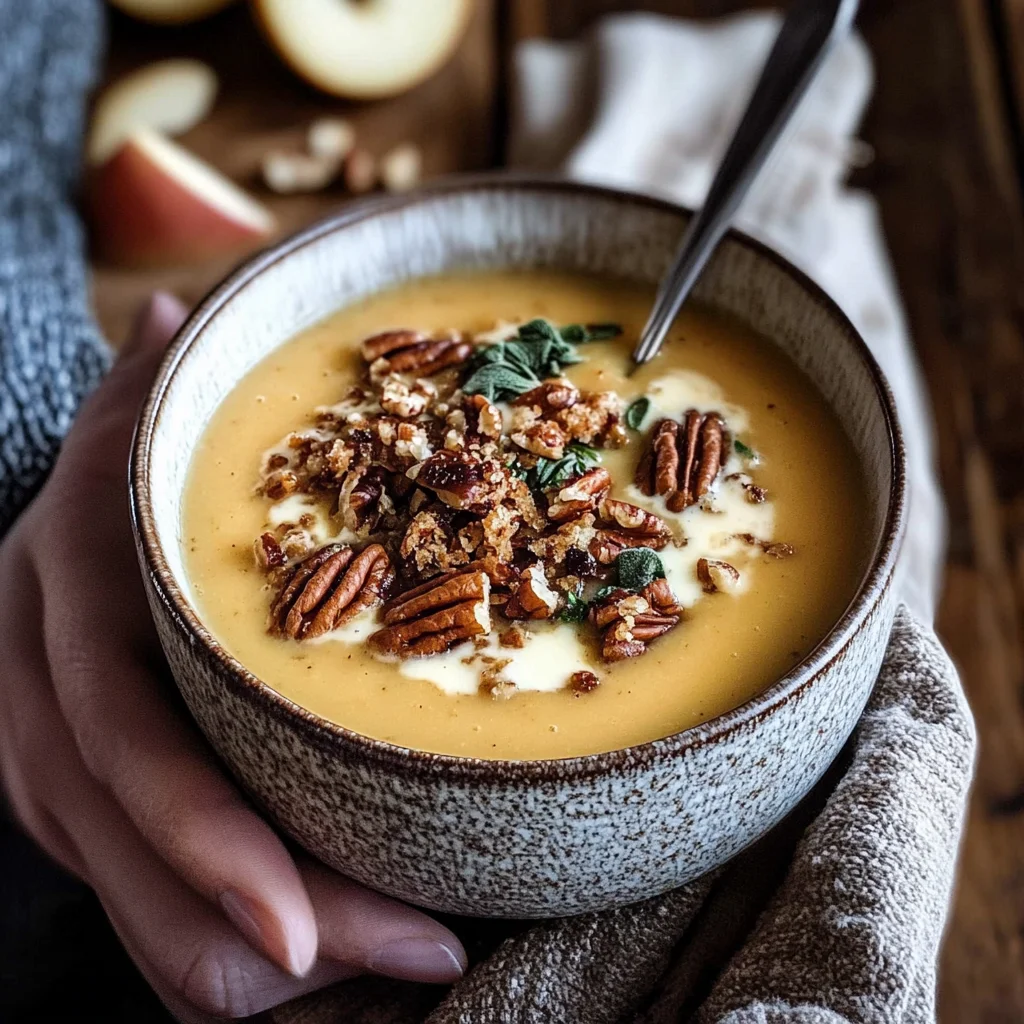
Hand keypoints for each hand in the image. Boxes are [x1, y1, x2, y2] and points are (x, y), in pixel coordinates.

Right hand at [0, 294, 466, 1021]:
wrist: (59, 501)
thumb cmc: (135, 456)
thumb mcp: (142, 413)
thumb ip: (161, 385)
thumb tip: (172, 312)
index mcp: (70, 585)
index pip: (128, 745)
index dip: (210, 846)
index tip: (312, 933)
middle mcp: (38, 684)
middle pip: (138, 857)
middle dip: (267, 935)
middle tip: (416, 960)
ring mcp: (44, 750)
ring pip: (134, 902)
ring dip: (255, 962)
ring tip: (390, 968)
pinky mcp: (67, 792)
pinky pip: (138, 895)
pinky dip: (224, 936)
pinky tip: (316, 951)